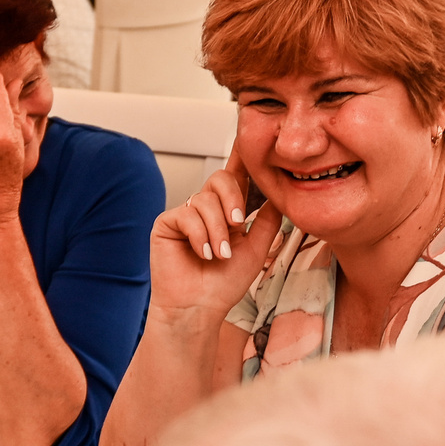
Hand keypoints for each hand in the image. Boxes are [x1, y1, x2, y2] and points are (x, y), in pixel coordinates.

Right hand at [148, 143, 280, 317]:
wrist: (199, 309)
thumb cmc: (224, 285)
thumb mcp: (257, 249)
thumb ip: (267, 220)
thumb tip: (279, 194)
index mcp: (227, 211)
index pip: (235, 176)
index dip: (241, 155)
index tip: (250, 136)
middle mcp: (205, 208)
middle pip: (219, 178)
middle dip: (232, 199)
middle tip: (238, 224)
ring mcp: (184, 214)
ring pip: (204, 199)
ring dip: (218, 229)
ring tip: (220, 254)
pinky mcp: (166, 223)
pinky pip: (187, 214)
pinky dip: (201, 236)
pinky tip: (204, 254)